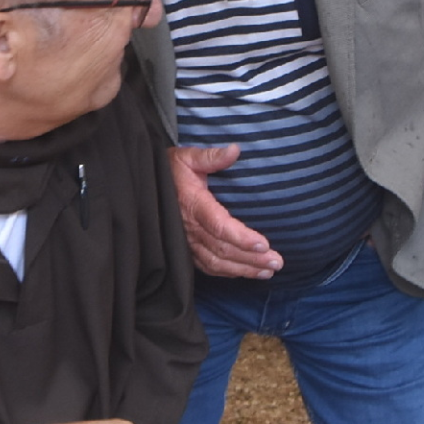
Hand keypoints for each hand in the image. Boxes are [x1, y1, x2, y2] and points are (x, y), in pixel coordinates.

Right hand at [170, 146, 280, 278]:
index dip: (240, 238)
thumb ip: (211, 156)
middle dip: (252, 259)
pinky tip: (247, 272)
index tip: (263, 244)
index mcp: (193, 204)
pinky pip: (208, 267)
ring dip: (244, 269)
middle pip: (223, 249)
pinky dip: (228, 273)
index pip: (218, 225)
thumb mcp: (188, 157)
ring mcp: (187, 242)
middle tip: (277, 262)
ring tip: (269, 271)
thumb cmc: (172, 170)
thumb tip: (235, 150)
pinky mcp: (186, 250)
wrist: (146, 186)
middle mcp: (190, 228)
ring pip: (217, 262)